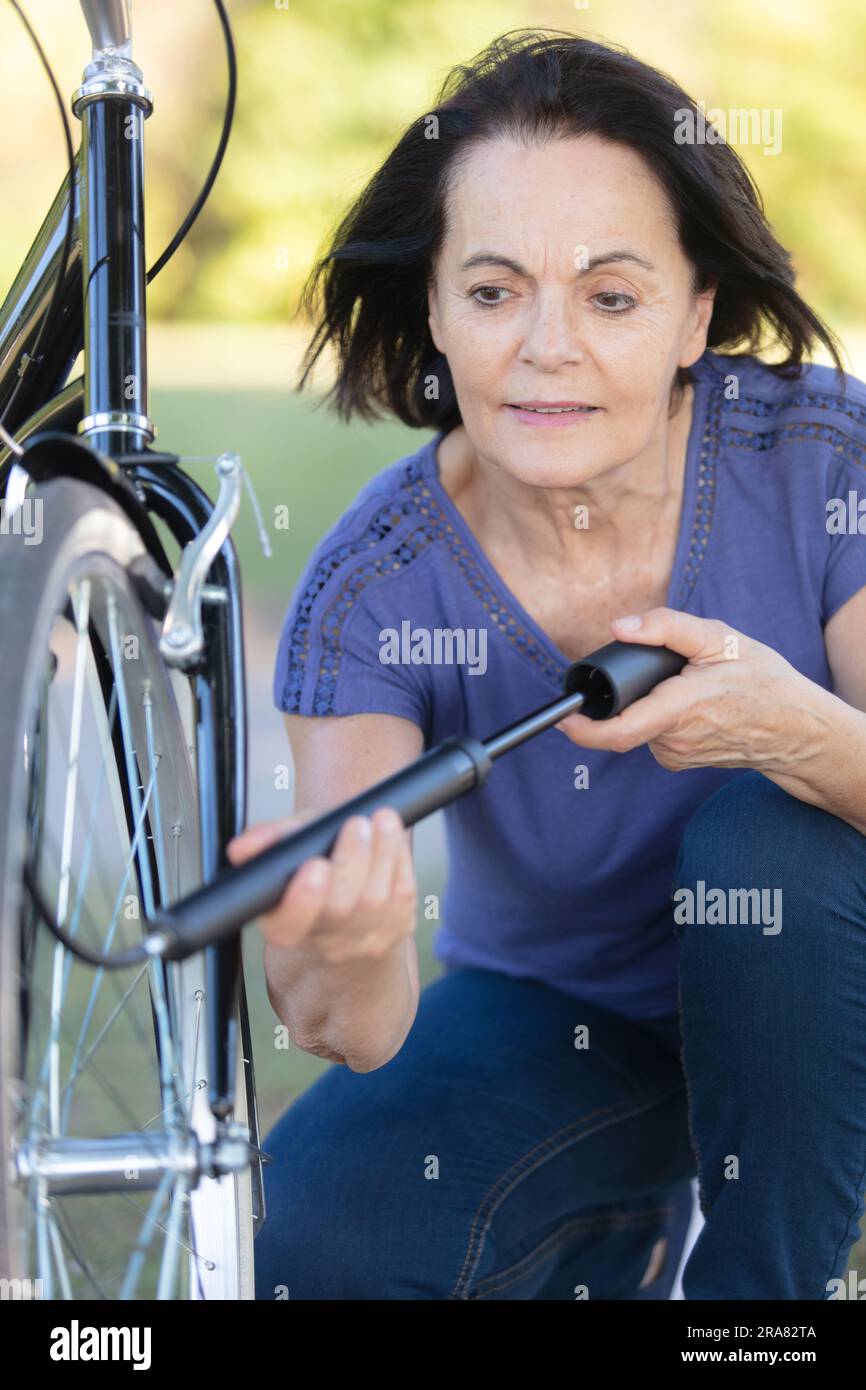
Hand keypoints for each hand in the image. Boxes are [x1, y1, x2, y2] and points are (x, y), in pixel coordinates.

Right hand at [226, 806, 417, 961]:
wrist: (348, 895)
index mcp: (284, 925)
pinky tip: (393, 839)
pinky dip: (400, 861)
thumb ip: (267, 843)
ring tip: (382, 820)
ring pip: (376, 901)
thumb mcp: (287, 848)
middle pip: (341, 909)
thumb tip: (241, 848)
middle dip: (352, 862)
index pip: (289, 924)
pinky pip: (403, 897)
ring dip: (382, 854)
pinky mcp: (395, 931)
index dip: (303, 899)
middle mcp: (323, 940)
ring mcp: (362, 941)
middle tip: (357, 824)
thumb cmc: (313, 866)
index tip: (315, 865)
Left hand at [555, 608, 806, 774]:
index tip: (563, 717)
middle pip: (627, 714)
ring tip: (693, 687)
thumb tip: (619, 627)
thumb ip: (666, 627)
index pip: (619, 732)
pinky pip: (654, 733)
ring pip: (641, 722)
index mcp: (679, 710)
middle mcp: (674, 740)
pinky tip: (695, 706)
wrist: (796, 729)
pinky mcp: (680, 762)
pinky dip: (663, 715)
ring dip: (651, 702)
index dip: (583, 730)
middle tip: (672, 672)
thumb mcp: (720, 639)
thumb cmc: (762, 681)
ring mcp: (676, 756)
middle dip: (633, 692)